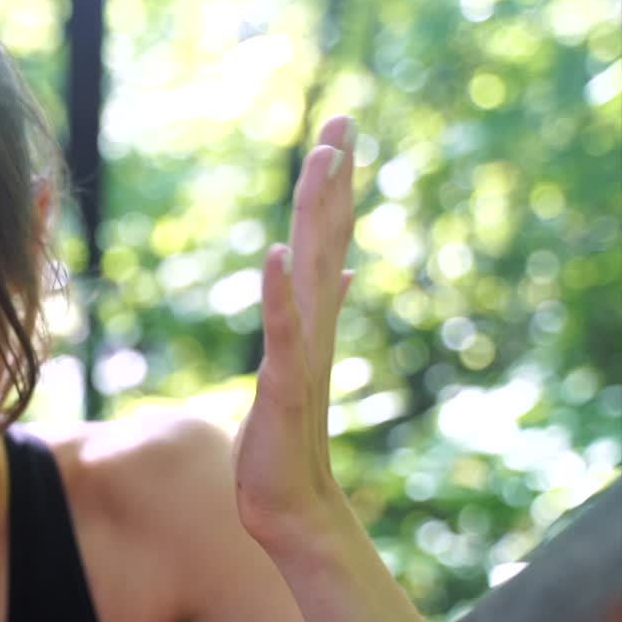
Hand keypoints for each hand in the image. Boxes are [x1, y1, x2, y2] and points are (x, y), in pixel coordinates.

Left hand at [233, 115, 357, 547]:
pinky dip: (280, 293)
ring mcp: (302, 353)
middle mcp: (313, 326)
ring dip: (316, 215)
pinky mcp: (284, 384)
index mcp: (312, 319)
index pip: (325, 240)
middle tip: (344, 118)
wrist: (290, 503)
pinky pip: (283, 331)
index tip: (339, 133)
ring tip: (321, 160)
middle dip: (332, 179)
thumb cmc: (285, 437)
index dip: (331, 188)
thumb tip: (345, 275)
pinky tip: (277, 256)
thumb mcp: (298, 364)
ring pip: (312, 271)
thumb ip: (316, 317)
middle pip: (325, 240)